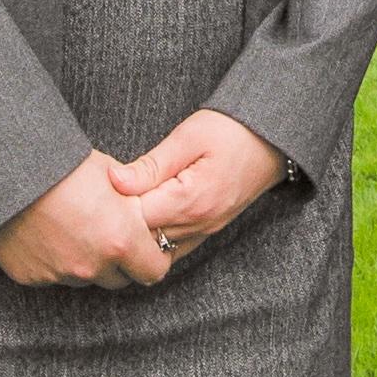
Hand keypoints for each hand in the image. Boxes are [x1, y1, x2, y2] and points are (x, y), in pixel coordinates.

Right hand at [0, 152, 174, 289]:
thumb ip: (134, 205)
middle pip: (119, 278)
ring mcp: (59, 274)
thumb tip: (144, 215)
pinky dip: (54, 260)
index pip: (154, 271)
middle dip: (119, 261)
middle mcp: (92, 266)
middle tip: (108, 234)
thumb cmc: (65, 165)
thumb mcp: (114, 177)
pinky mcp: (31, 277)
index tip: (147, 245)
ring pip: (84, 278)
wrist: (7, 170)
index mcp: (121, 241)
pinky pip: (52, 275)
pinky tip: (45, 232)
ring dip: (85, 262)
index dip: (153, 257)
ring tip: (73, 227)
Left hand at [114, 110, 285, 255]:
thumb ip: (150, 165)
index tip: (104, 185)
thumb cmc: (230, 130)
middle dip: (123, 220)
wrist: (272, 139)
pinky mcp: (209, 230)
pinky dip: (157, 234)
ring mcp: (206, 231)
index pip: (136, 219)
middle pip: (144, 238)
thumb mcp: (188, 137)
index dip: (115, 204)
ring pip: (157, 246)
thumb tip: (113, 181)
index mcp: (191, 201)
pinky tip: (146, 212)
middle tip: (109, 195)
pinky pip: (174, 245)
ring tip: (127, 202)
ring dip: (139, 229)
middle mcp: (199, 224)